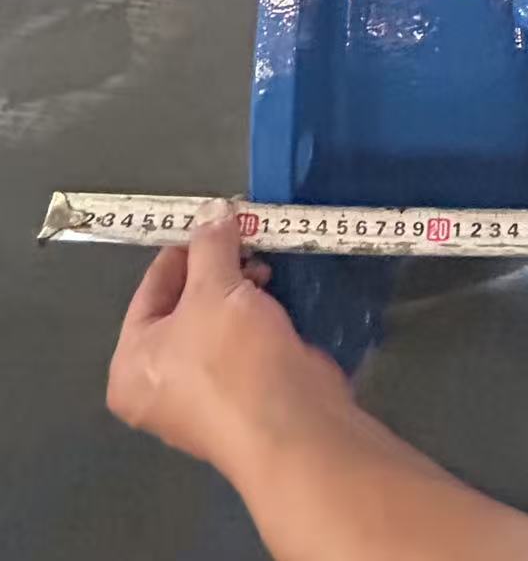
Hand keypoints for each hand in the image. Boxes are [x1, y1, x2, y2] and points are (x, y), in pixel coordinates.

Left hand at [107, 199, 352, 478]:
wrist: (292, 424)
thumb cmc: (232, 356)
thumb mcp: (215, 288)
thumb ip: (210, 245)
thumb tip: (214, 208)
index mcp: (131, 365)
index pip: (151, 288)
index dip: (186, 249)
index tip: (218, 218)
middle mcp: (159, 385)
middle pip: (185, 305)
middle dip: (218, 269)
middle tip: (248, 240)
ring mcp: (203, 395)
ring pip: (217, 322)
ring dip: (241, 289)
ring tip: (266, 267)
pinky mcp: (243, 395)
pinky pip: (243, 342)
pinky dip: (257, 315)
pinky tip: (277, 295)